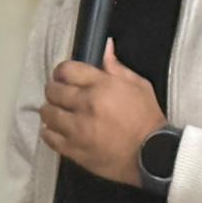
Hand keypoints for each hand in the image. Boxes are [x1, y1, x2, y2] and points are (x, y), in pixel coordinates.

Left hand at [39, 38, 166, 186]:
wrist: (153, 155)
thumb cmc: (148, 119)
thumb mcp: (139, 86)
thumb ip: (117, 67)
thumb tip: (105, 47)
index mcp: (101, 86)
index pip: (67, 70)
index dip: (61, 71)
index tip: (63, 76)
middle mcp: (86, 105)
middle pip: (53, 91)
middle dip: (54, 90)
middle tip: (59, 94)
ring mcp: (78, 129)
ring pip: (48, 113)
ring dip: (50, 110)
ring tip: (57, 112)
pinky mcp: (74, 150)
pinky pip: (49, 138)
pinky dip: (49, 132)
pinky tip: (55, 130)